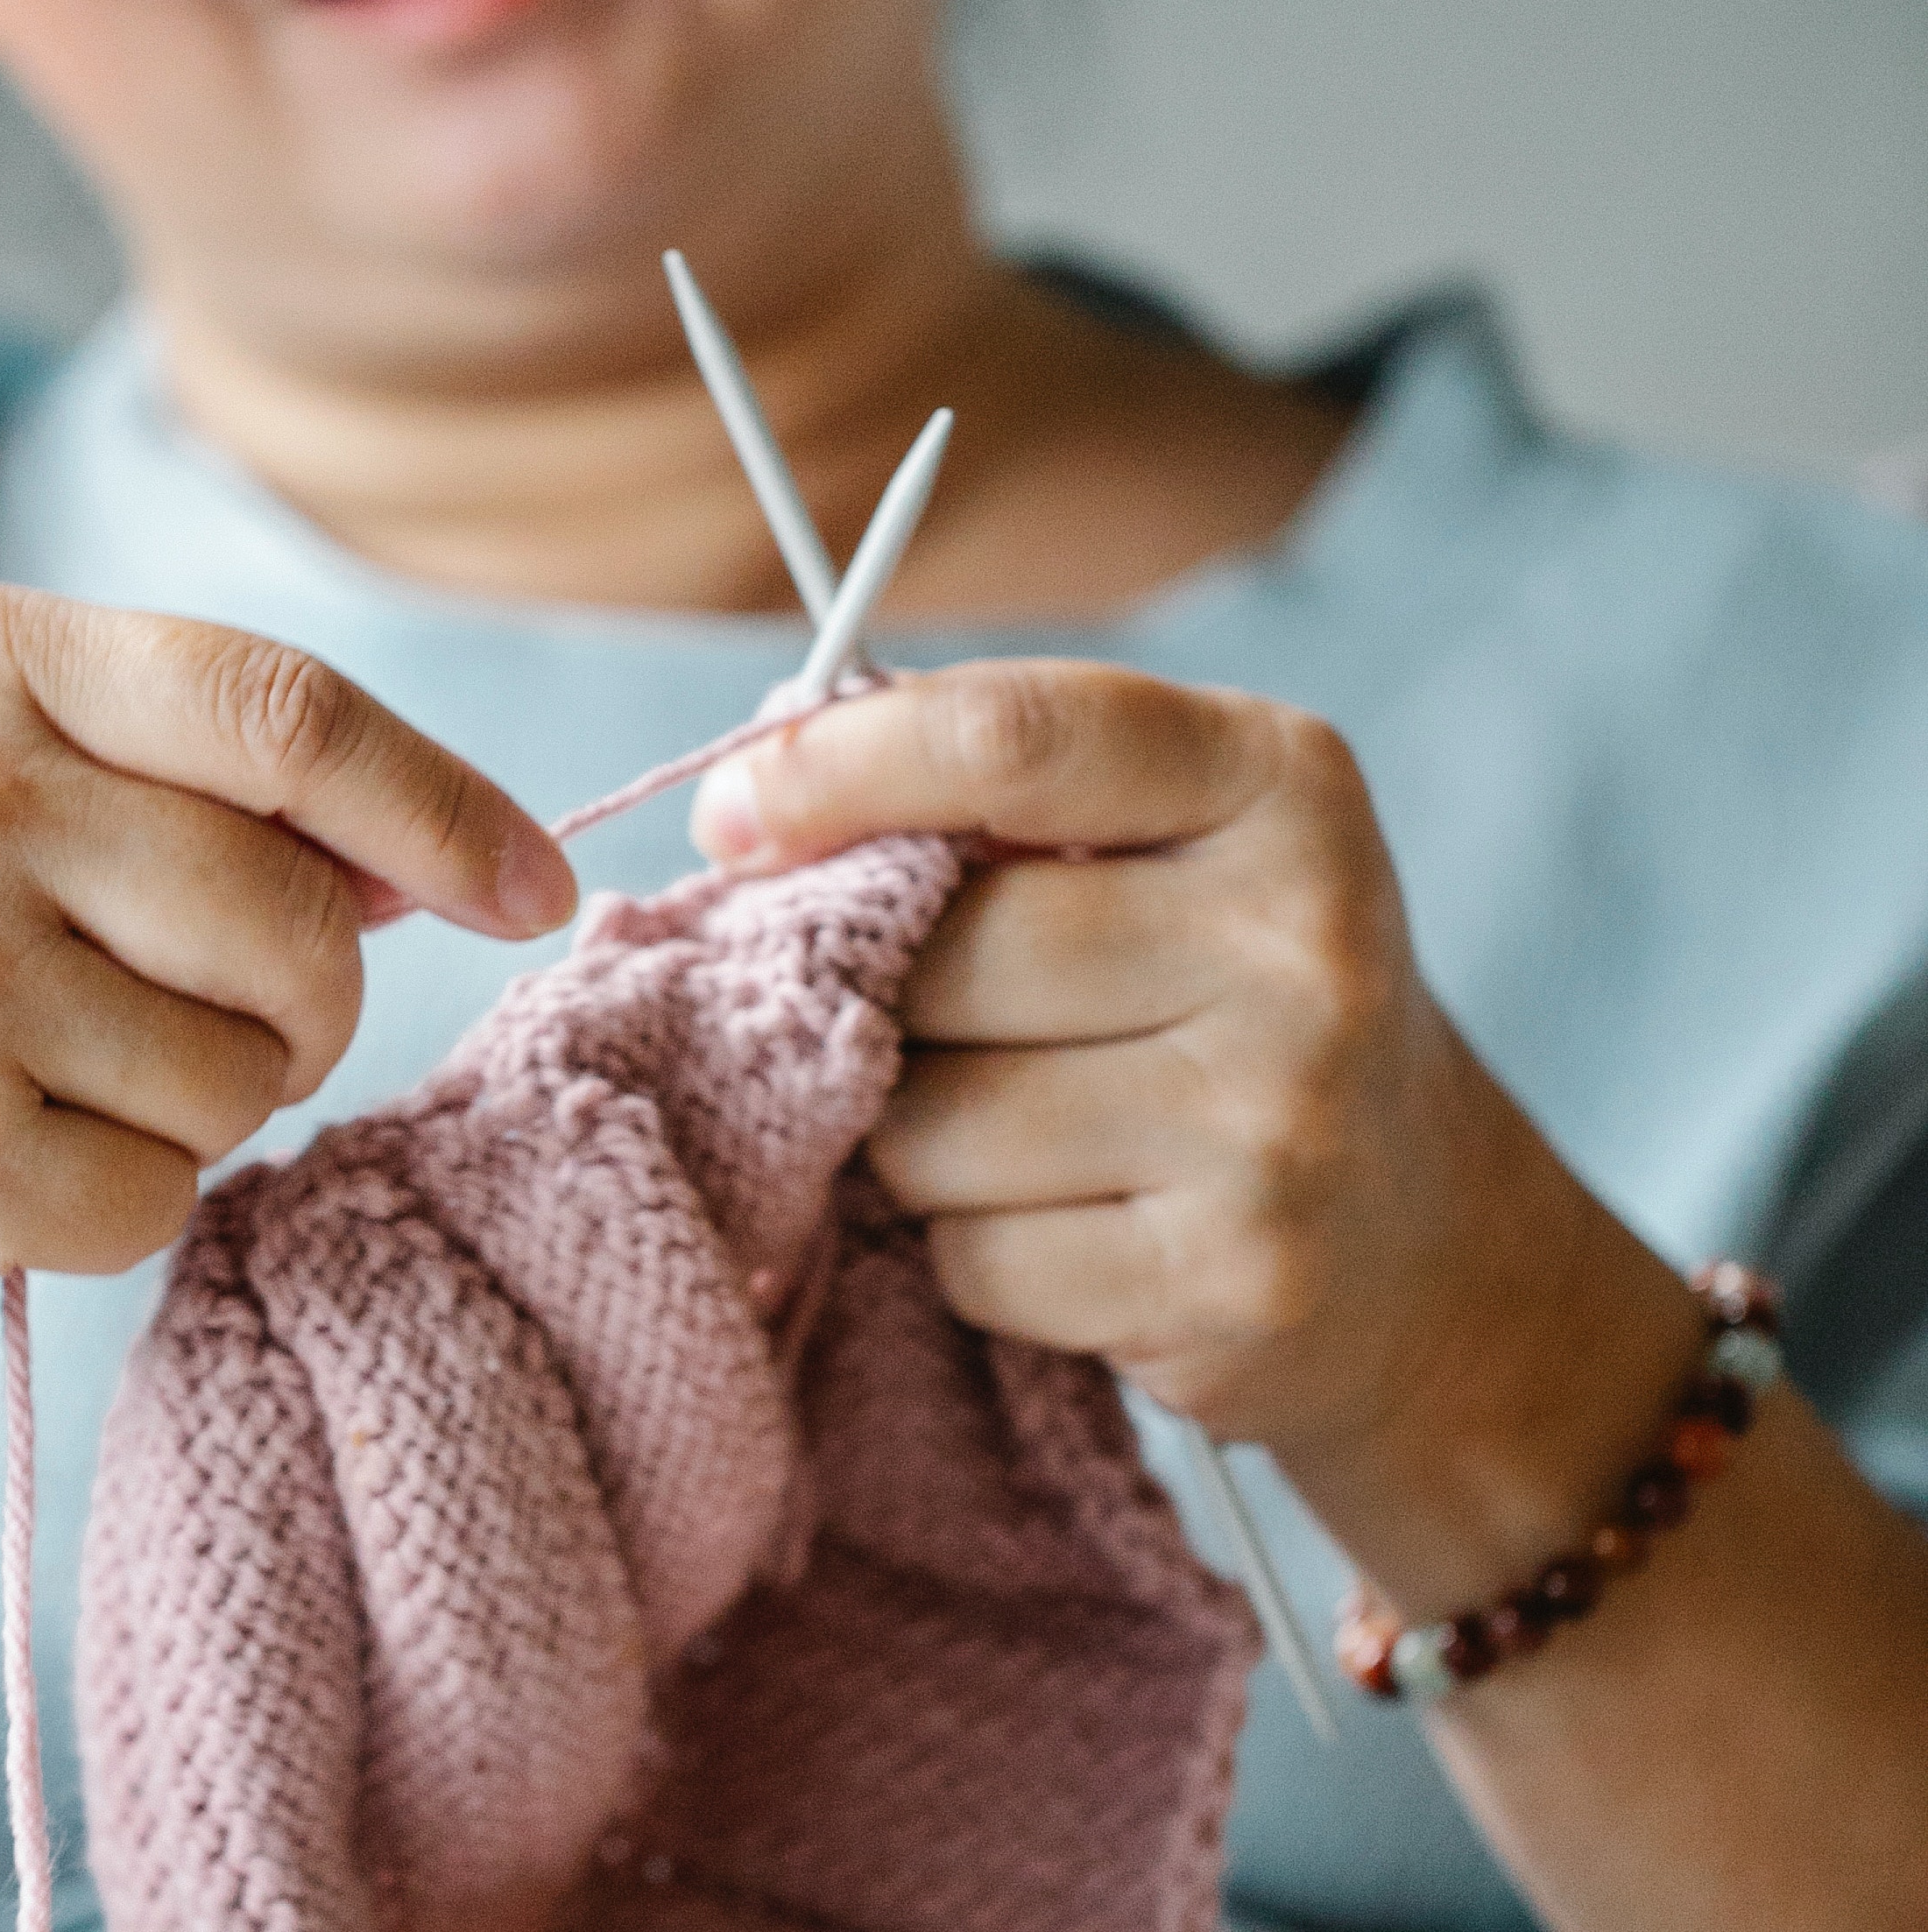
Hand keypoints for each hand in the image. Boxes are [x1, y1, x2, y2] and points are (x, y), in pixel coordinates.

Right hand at [0, 581, 574, 1348]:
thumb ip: (181, 780)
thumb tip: (440, 853)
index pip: (290, 711)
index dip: (446, 806)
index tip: (531, 884)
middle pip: (304, 917)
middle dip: (308, 998)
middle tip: (203, 1019)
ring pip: (251, 1074)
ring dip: (203, 1106)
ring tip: (49, 1079)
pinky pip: (163, 1197)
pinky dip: (118, 1201)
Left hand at [688, 658, 1630, 1491]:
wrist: (1422, 1244)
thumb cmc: (1225, 1005)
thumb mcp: (1168, 849)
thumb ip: (991, 798)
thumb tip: (748, 803)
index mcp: (1279, 782)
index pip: (1011, 739)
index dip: (837, 768)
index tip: (730, 816)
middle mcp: (1304, 939)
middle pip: (949, 953)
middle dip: (886, 1000)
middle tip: (935, 1028)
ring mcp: (1281, 1123)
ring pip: (933, 1124)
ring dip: (917, 1142)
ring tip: (1018, 1134)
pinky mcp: (1238, 1283)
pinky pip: (977, 1259)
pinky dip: (974, 1253)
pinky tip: (1066, 1228)